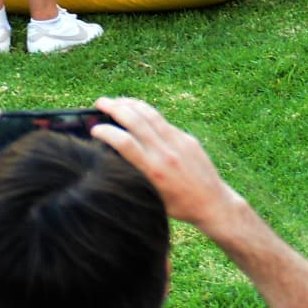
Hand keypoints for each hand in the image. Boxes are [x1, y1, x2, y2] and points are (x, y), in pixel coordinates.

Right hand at [91, 96, 240, 226]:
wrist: (213, 203)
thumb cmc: (178, 206)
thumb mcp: (151, 197)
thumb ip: (134, 177)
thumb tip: (112, 158)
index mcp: (154, 170)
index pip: (124, 142)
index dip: (106, 132)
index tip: (94, 129)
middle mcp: (166, 152)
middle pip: (136, 120)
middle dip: (114, 107)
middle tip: (100, 102)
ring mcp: (179, 142)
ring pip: (151, 114)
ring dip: (131, 104)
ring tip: (116, 101)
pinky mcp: (188, 139)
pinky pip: (164, 122)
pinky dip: (147, 113)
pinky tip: (138, 112)